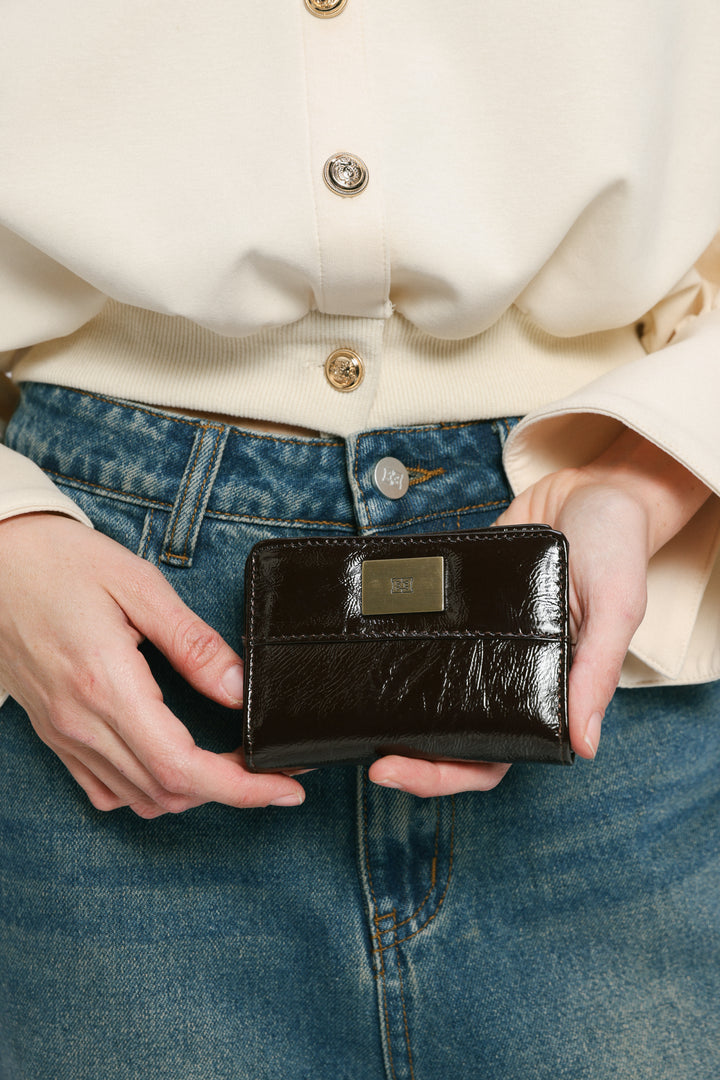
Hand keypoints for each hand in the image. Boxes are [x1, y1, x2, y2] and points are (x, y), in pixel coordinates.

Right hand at [0, 514, 304, 815]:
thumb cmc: (63, 563)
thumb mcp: (140, 586)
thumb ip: (195, 644)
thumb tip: (241, 690)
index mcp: (106, 684)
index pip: (182, 767)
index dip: (243, 788)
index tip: (286, 785)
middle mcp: (81, 722)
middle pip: (169, 792)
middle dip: (233, 790)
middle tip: (274, 764)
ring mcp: (64, 734)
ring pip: (141, 799)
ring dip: (195, 792)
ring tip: (234, 763)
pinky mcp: (55, 735)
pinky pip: (107, 790)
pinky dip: (151, 791)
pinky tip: (176, 764)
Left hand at [369, 430, 710, 796]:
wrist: (589, 488)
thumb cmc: (617, 548)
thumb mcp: (617, 607)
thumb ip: (598, 671)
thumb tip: (583, 744)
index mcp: (547, 693)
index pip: (495, 755)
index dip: (448, 773)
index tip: (399, 770)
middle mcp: (508, 677)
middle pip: (452, 738)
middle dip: (410, 757)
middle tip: (369, 758)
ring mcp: (479, 645)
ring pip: (429, 694)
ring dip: (394, 708)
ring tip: (355, 708)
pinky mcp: (459, 607)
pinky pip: (424, 635)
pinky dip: (395, 646)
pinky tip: (362, 649)